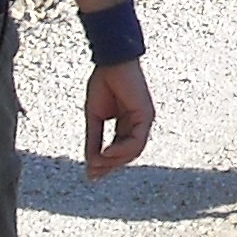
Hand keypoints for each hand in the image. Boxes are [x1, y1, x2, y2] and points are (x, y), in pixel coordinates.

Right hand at [85, 59, 154, 176]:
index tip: (91, 175)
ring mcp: (144, 121)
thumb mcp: (95, 117)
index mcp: (126, 124)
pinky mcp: (146, 116)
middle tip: (94, 175)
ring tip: (98, 163)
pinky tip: (107, 152)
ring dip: (115, 160)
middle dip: (110, 166)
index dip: (105, 163)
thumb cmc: (104, 83)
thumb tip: (90, 162)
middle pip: (127, 154)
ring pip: (133, 151)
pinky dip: (121, 149)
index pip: (119, 150)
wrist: (110, 62)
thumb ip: (94, 139)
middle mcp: (137, 125)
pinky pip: (136, 140)